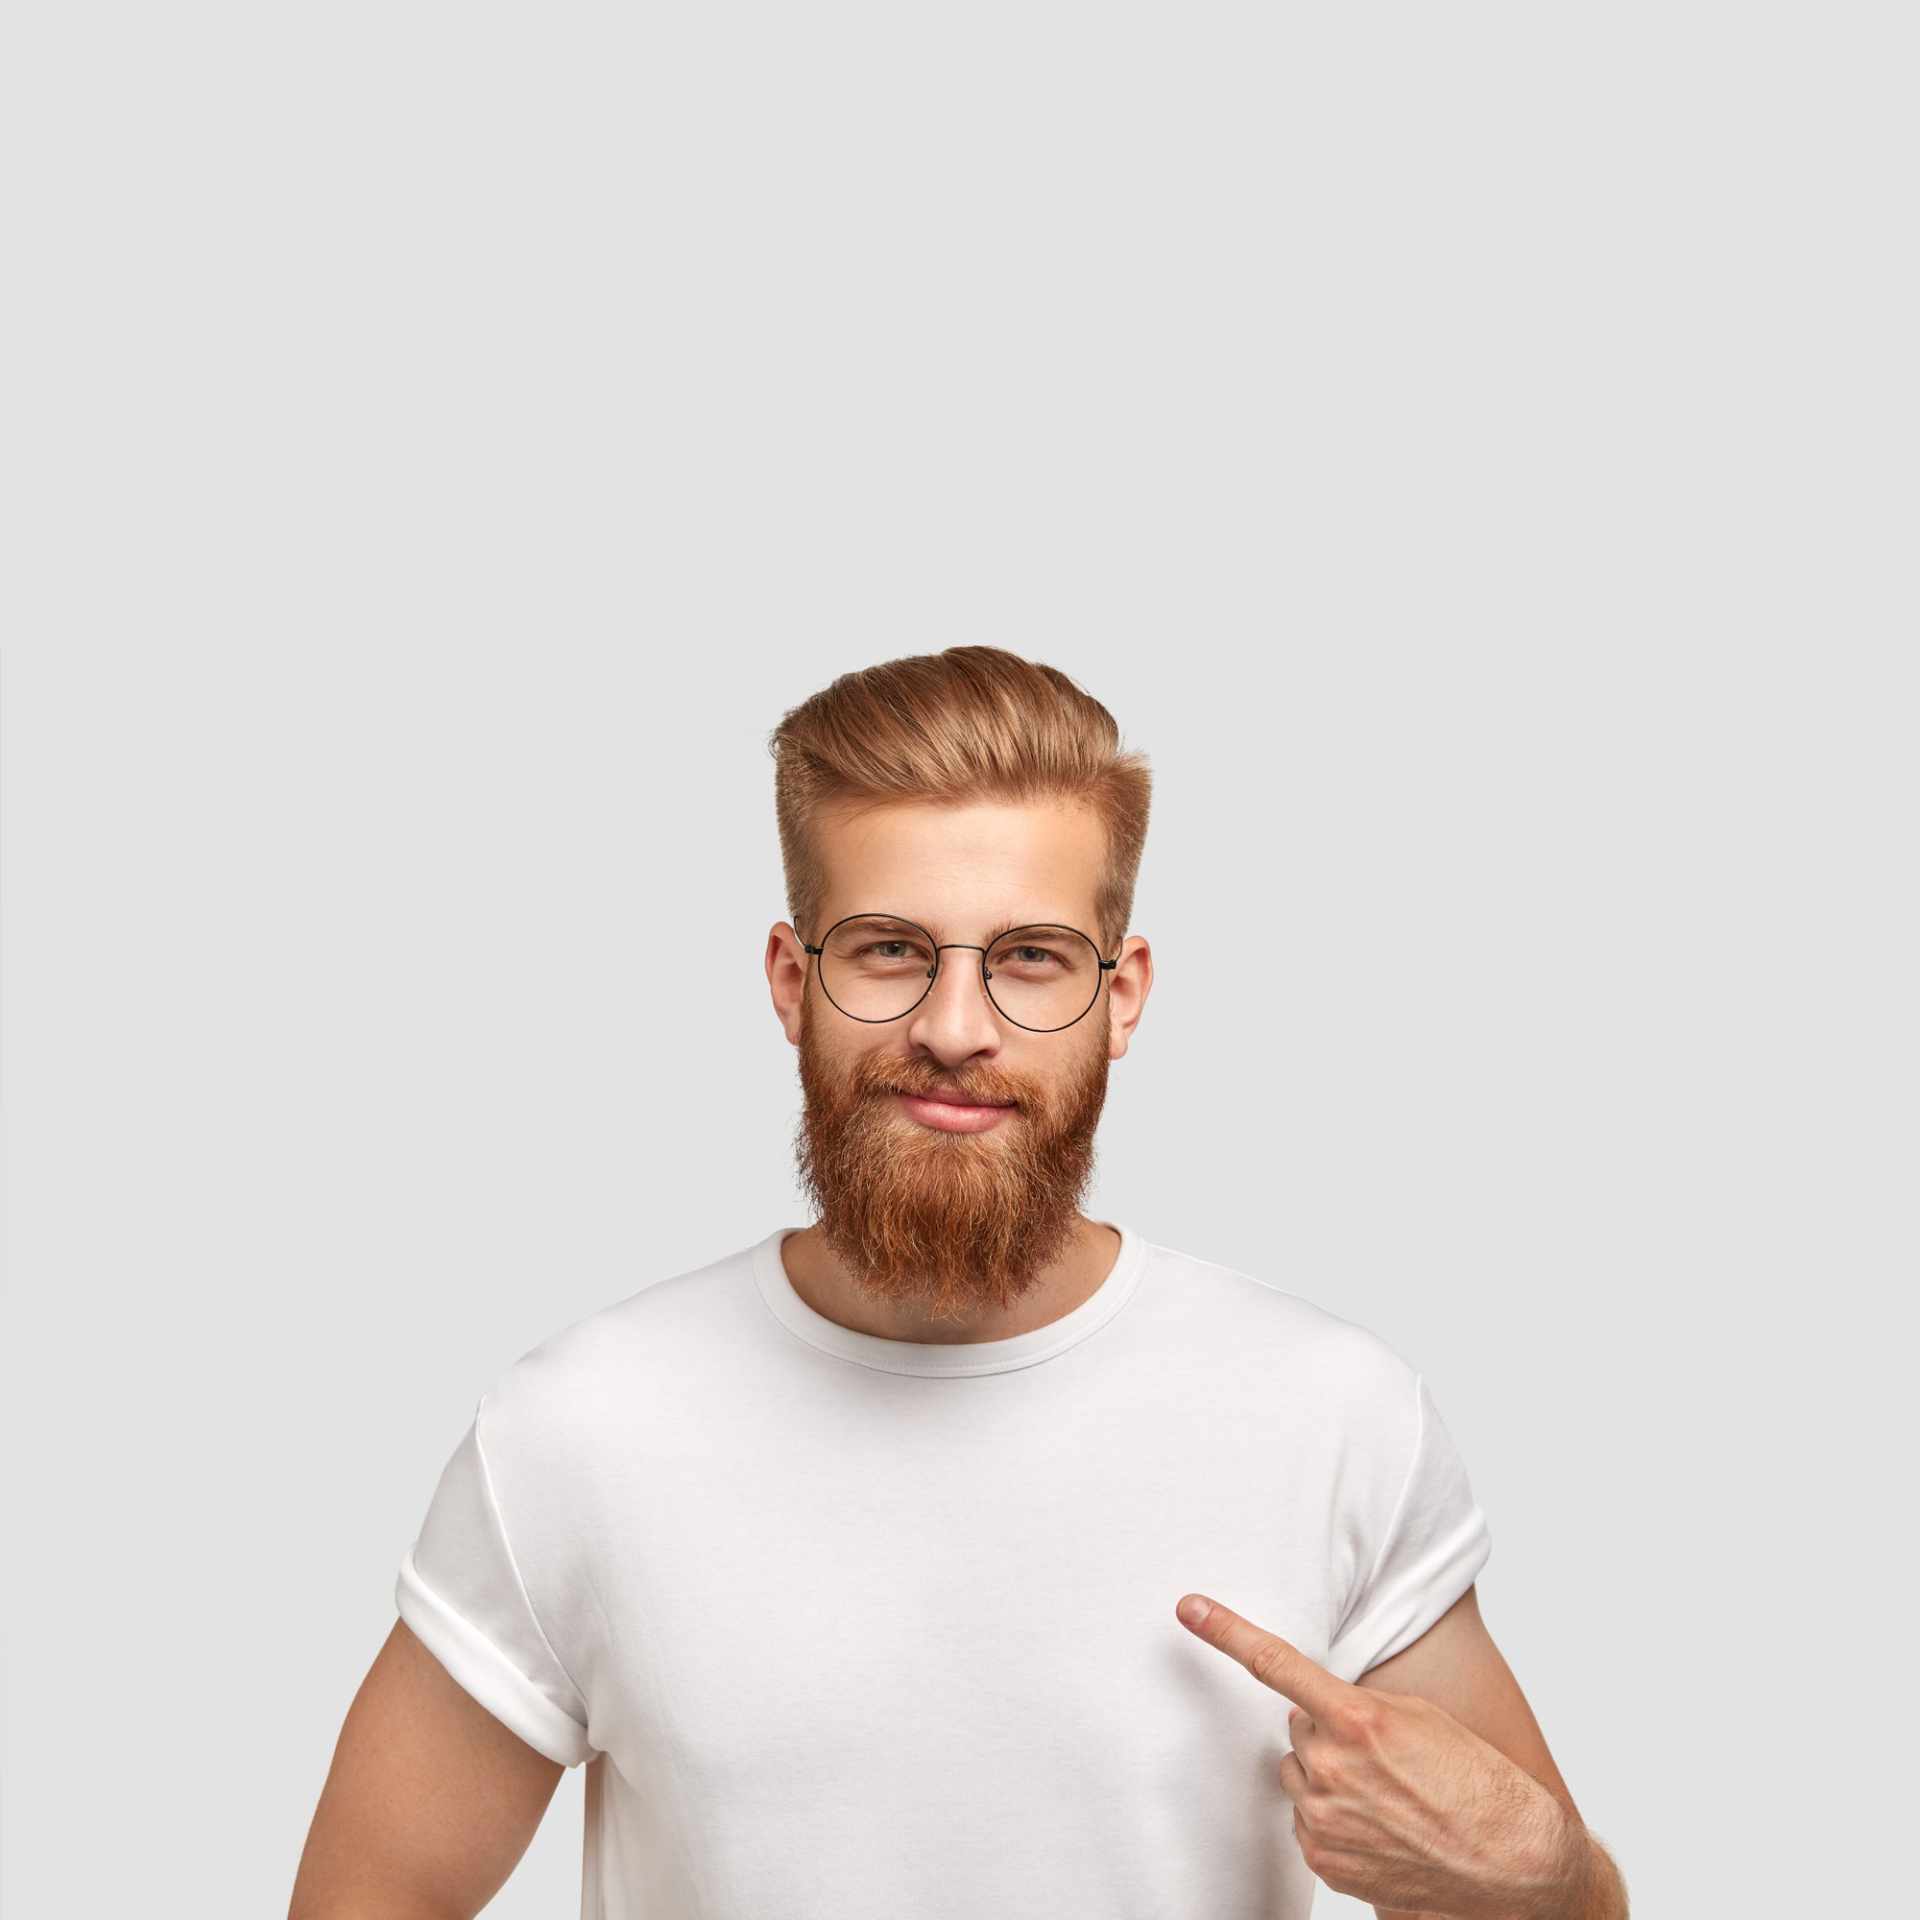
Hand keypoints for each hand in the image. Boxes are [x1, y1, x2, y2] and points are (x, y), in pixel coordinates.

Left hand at [1174, 1592, 1582, 1919]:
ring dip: (1329, 1777)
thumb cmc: (1479, 1786)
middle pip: (1298, 1728)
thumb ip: (1360, 1704)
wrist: (1513, 1869)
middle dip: (1329, 1734)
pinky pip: (1307, 1818)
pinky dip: (1334, 1817)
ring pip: (1300, 1774)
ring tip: (1387, 1796)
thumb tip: (1316, 1706)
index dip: (1227, 1631)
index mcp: (1357, 1719)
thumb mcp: (1424, 1720)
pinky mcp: (1325, 1859)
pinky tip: (1379, 1826)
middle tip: (1383, 1758)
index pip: (1276, 1664)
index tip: (1189, 1608)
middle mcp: (1331, 1768)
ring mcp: (1324, 1818)